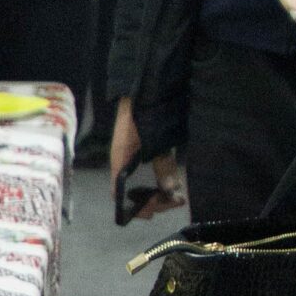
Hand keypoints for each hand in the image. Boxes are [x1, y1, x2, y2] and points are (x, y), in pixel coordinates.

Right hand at [109, 98, 183, 218]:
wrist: (142, 86)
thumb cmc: (143, 112)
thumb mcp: (156, 140)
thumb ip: (164, 165)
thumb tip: (173, 192)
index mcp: (119, 161)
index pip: (119, 195)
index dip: (135, 207)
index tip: (155, 209)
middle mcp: (124, 162)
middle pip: (133, 192)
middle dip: (154, 201)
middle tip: (175, 201)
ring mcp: (134, 155)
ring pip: (143, 182)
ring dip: (160, 191)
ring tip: (177, 195)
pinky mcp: (145, 147)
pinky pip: (150, 171)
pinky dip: (162, 178)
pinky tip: (172, 180)